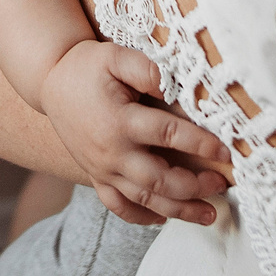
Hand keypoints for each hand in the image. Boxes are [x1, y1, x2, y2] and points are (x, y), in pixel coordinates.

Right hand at [41, 38, 229, 224]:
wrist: (50, 82)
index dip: (199, 143)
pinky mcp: (95, 176)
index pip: (167, 135)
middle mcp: (111, 152)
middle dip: (194, 187)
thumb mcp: (115, 57)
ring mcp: (102, 169)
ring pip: (144, 200)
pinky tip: (165, 218)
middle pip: (158, 180)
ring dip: (179, 210)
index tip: (225, 151)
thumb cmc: (87, 67)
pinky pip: (118, 206)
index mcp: (119, 121)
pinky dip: (142, 217)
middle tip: (221, 185)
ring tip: (208, 215)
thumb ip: (146, 69)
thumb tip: (174, 86)